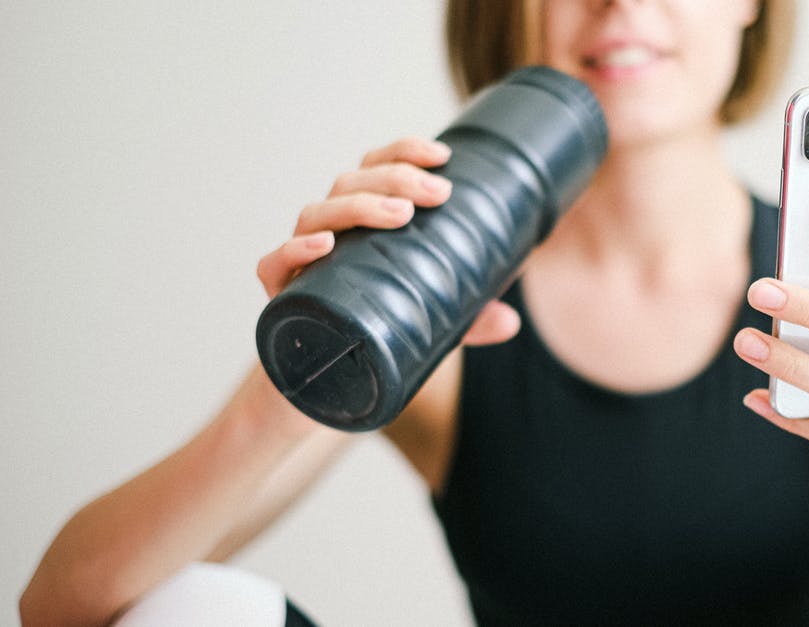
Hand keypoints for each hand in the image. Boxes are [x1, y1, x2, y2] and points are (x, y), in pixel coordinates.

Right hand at [255, 137, 519, 345]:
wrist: (319, 381)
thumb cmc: (373, 331)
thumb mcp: (429, 324)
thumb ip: (467, 320)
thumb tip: (510, 321)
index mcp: (360, 221)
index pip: (375, 168)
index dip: (404, 152)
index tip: (443, 156)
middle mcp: (327, 231)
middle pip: (350, 182)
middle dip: (395, 178)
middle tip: (438, 194)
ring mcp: (299, 261)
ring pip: (315, 213)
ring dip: (358, 206)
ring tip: (400, 215)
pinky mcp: (278, 295)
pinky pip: (273, 264)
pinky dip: (294, 250)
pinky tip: (325, 246)